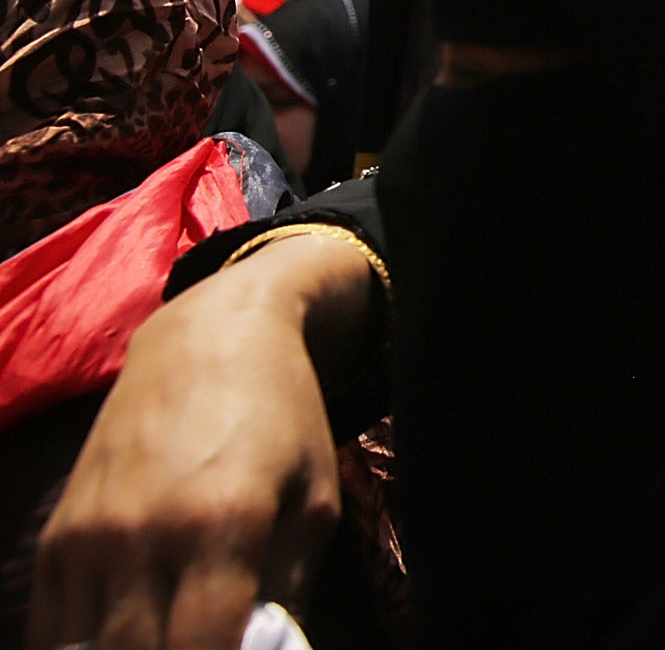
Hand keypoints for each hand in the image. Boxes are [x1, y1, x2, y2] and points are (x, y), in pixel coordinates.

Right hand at [35, 231, 382, 649]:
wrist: (208, 343)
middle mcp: (143, 533)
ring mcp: (89, 537)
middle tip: (206, 646)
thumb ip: (289, 591)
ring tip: (169, 641)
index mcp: (224, 524)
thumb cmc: (283, 421)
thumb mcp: (315, 501)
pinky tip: (125, 642)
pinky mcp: (56, 537)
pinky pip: (50, 629)